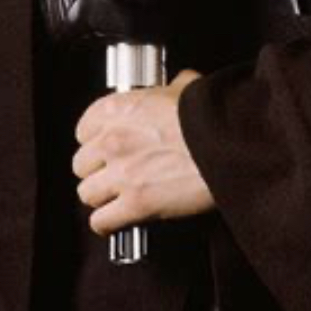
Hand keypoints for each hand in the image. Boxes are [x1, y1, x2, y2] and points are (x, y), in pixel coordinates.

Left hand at [73, 69, 214, 233]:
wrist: (228, 143)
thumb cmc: (209, 115)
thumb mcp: (186, 87)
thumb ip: (171, 87)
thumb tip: (177, 86)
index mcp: (119, 109)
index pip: (84, 129)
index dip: (96, 139)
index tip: (106, 146)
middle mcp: (113, 140)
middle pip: (82, 164)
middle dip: (98, 170)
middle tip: (115, 172)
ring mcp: (122, 173)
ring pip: (87, 194)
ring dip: (102, 197)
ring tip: (118, 197)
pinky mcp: (135, 204)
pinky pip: (102, 222)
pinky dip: (109, 224)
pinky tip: (120, 219)